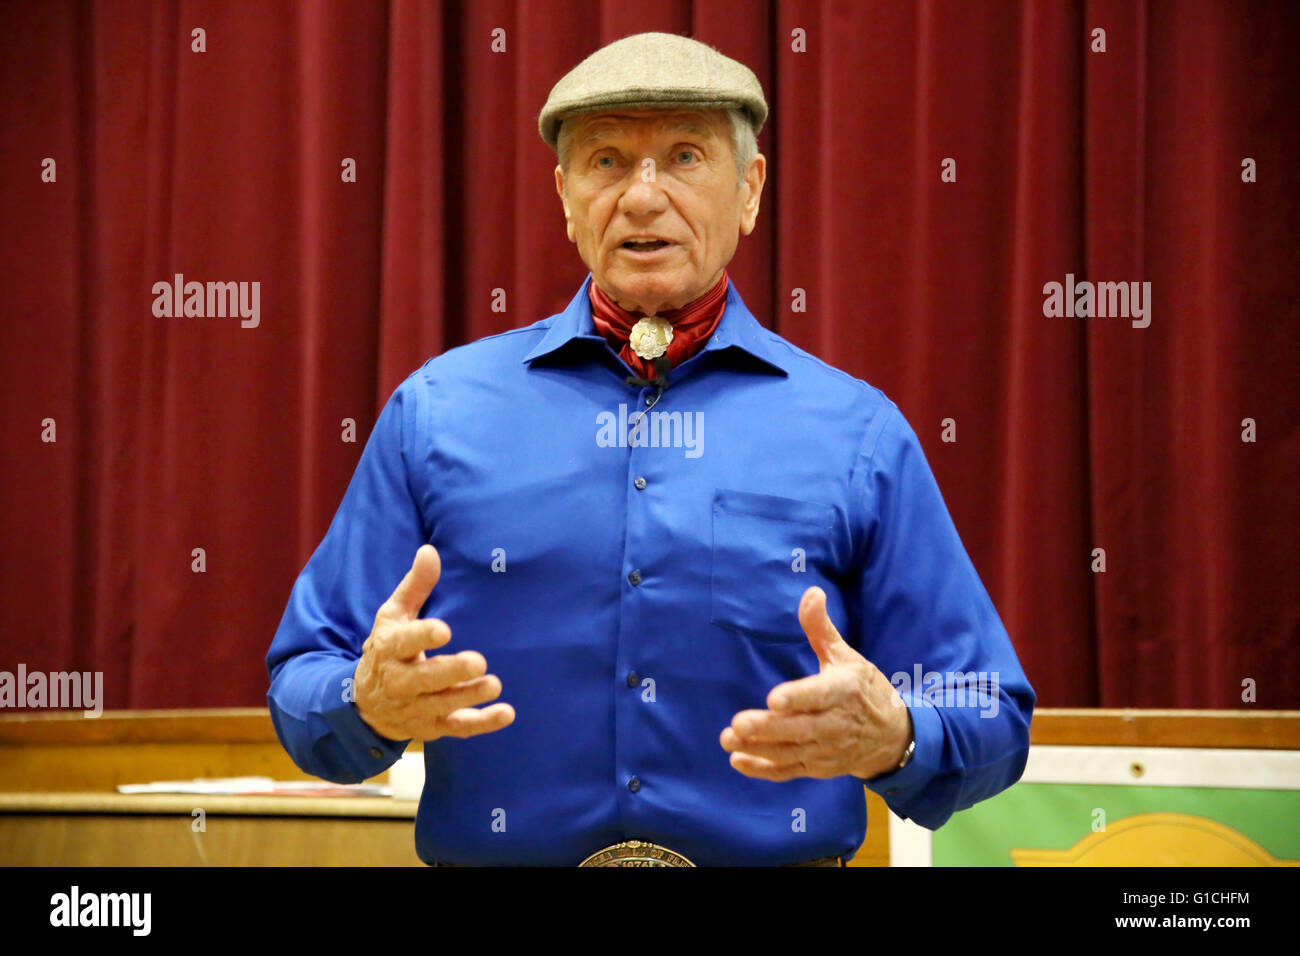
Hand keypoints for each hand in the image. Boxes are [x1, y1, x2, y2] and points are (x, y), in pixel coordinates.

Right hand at [353, 545, 514, 741]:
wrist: (367, 703)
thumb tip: (430, 551)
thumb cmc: (388, 648)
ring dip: (468, 696)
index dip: (423, 637)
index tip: (444, 629)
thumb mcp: (394, 615)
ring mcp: (416, 707)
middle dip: (450, 671)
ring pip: (442, 705)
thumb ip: (415, 586)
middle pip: (424, 679)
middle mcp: (400, 682)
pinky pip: (458, 728)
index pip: (404, 642)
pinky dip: (483, 724)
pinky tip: (507, 714)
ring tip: (494, 684)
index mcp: (389, 649)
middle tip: (477, 661)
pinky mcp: (433, 726)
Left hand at [720, 586, 912, 780]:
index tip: (774, 699)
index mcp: (844, 691)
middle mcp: (835, 723)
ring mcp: (826, 749)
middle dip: (768, 728)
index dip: (798, 697)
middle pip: (799, 728)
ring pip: (790, 752)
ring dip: (758, 748)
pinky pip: (789, 771)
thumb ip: (821, 628)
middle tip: (738, 723)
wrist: (891, 737)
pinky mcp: (817, 767)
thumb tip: (811, 592)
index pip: (820, 695)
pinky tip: (738, 760)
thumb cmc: (864, 689)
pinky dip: (764, 770)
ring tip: (728, 738)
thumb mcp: (846, 656)